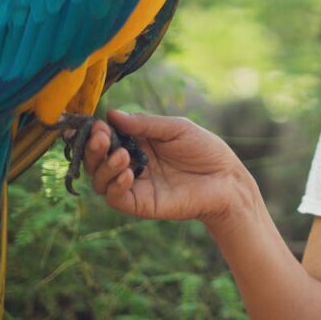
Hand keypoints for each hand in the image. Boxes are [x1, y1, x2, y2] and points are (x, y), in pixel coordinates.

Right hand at [82, 110, 256, 227]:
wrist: (226, 178)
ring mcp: (135, 185)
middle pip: (97, 160)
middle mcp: (131, 163)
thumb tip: (112, 115)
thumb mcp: (176, 128)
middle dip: (93, 149)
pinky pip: (116, 199)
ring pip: (100, 181)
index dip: (96, 132)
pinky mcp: (141, 204)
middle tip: (100, 138)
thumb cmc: (204, 149)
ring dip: (104, 167)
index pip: (106, 138)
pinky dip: (115, 186)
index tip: (96, 125)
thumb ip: (145, 124)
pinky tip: (128, 174)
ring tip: (120, 155)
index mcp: (137, 142)